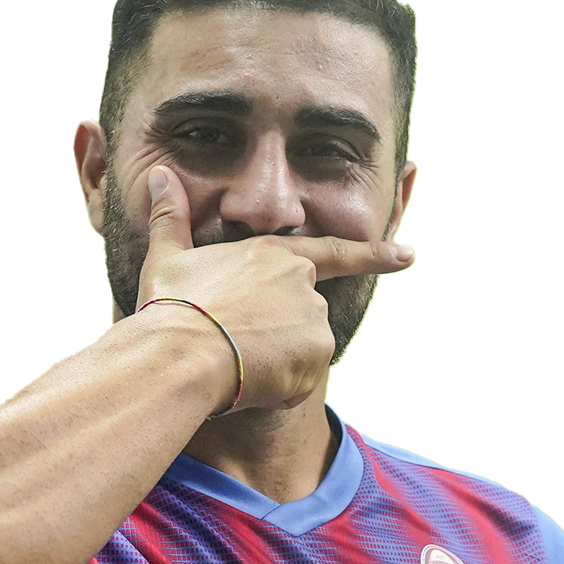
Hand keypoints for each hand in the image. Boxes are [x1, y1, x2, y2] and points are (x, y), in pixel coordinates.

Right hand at [136, 165, 412, 411]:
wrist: (181, 351)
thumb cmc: (171, 306)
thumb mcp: (167, 256)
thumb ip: (170, 217)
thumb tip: (158, 176)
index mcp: (275, 255)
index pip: (336, 253)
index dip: (374, 256)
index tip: (406, 257)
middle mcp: (304, 282)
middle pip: (304, 319)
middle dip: (277, 338)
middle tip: (234, 346)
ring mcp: (314, 317)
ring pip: (303, 352)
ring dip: (276, 363)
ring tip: (234, 361)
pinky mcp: (317, 353)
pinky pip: (301, 381)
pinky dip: (279, 388)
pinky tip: (250, 381)